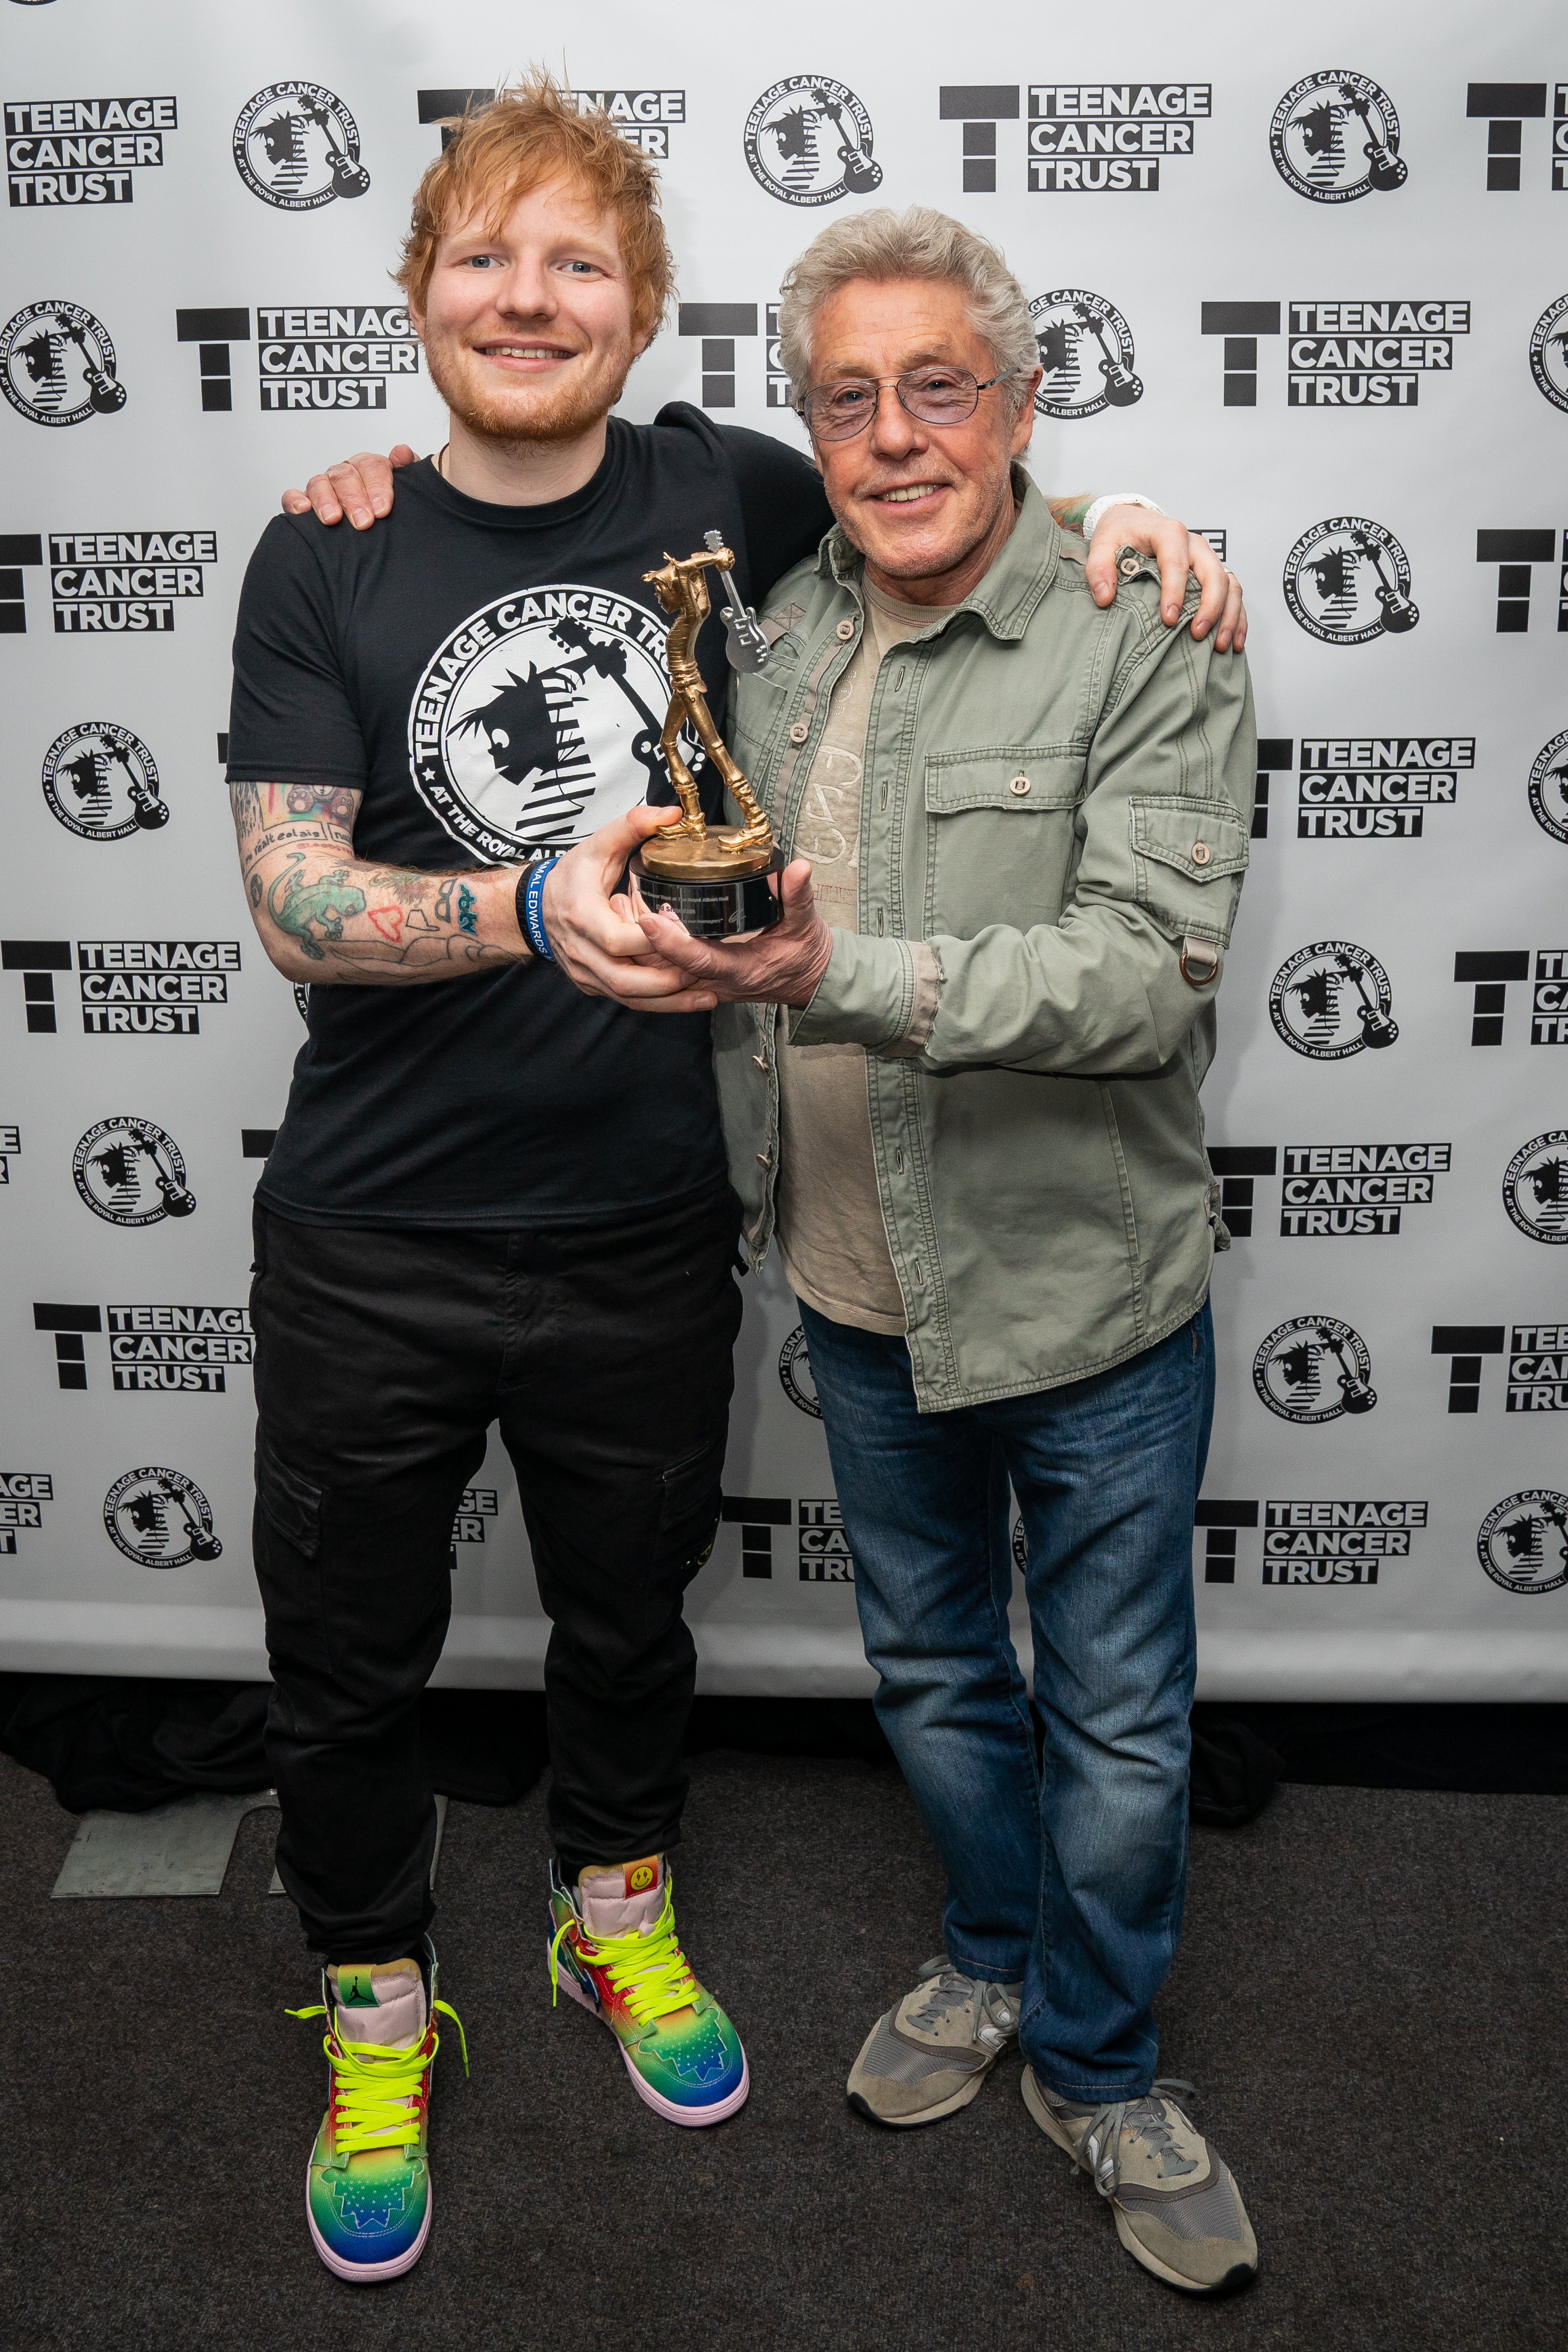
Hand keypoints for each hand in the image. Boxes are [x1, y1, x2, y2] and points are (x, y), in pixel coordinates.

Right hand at [281, 445, 417, 527]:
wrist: (377, 526)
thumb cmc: (388, 509)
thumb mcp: (407, 491)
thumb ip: (408, 471)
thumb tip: (401, 452)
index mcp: (369, 468)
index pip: (372, 466)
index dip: (378, 485)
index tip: (383, 509)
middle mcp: (345, 475)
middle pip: (345, 476)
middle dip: (354, 498)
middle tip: (364, 521)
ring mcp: (324, 487)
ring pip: (319, 483)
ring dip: (326, 500)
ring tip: (333, 519)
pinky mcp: (304, 501)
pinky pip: (293, 496)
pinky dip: (295, 500)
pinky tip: (302, 510)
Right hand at [541, 806, 722, 1011]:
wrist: (535, 906)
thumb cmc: (570, 876)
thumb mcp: (598, 846)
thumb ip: (632, 825)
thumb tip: (670, 814)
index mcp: (583, 917)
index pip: (620, 940)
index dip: (653, 940)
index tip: (685, 933)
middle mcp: (581, 952)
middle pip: (627, 980)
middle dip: (668, 982)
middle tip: (705, 974)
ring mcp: (585, 973)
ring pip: (628, 998)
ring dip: (669, 1001)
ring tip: (706, 996)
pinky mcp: (592, 985)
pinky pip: (625, 1000)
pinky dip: (656, 1003)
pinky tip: (685, 999)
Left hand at [634, 859, 832, 1007]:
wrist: (807, 981)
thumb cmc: (804, 955)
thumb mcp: (806, 925)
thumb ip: (798, 896)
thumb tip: (798, 868)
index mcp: (741, 970)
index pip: (699, 960)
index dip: (673, 943)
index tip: (651, 920)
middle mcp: (717, 982)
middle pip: (668, 968)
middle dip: (641, 940)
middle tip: (622, 902)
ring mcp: (706, 983)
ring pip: (661, 970)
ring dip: (639, 943)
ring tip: (621, 903)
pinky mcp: (701, 978)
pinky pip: (667, 968)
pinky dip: (649, 946)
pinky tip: (635, 918)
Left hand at [1085, 506, 1246, 651]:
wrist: (1132, 520)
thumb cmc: (1120, 533)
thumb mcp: (1101, 544)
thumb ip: (1098, 568)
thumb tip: (1105, 597)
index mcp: (1169, 533)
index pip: (1176, 563)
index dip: (1175, 592)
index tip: (1168, 619)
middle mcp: (1194, 544)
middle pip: (1213, 574)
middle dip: (1209, 607)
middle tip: (1197, 634)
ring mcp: (1206, 558)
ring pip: (1229, 584)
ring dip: (1228, 615)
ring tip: (1219, 645)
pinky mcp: (1212, 572)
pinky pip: (1233, 593)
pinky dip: (1236, 617)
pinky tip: (1234, 641)